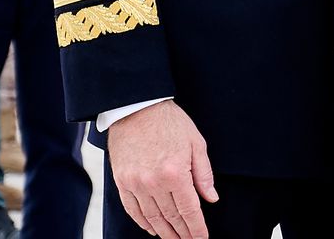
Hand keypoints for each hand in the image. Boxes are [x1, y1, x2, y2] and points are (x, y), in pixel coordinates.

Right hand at [109, 100, 218, 238]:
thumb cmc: (169, 122)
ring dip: (164, 232)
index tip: (202, 238)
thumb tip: (211, 198)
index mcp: (176, 172)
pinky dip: (143, 222)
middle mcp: (154, 182)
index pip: (189, 211)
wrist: (136, 107)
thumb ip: (204, 174)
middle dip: (183, 234)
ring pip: (152, 218)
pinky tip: (152, 228)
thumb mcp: (196, 143)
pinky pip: (133, 210)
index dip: (197, 228)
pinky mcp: (122, 181)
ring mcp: (136, 183)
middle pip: (171, 218)